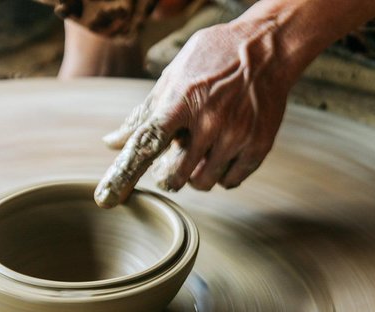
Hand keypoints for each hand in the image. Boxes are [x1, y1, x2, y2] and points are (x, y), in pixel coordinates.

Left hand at [94, 19, 291, 207]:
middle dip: (169, 176)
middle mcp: (210, 121)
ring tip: (203, 150)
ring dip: (196, 175)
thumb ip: (144, 113)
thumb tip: (112, 143)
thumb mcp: (174, 76)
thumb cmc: (213, 58)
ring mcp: (237, 135)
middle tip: (176, 159)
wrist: (267, 49)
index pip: (146, 144)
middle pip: (176, 176)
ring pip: (203, 183)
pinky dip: (223, 173)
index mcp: (182, 100)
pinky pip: (231, 181)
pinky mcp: (258, 146)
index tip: (106, 199)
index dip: (124, 174)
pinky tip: (223, 152)